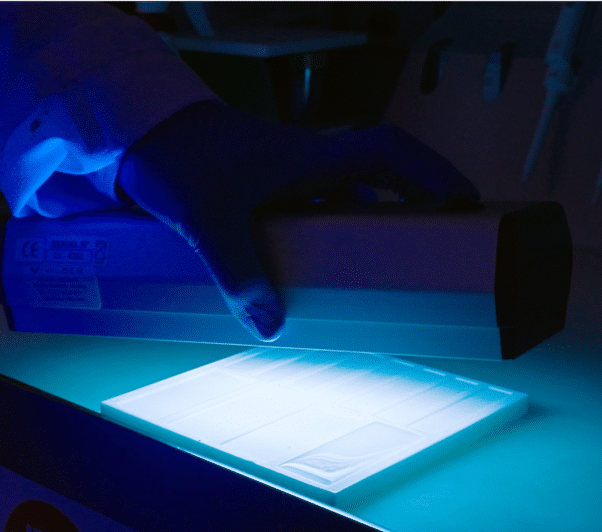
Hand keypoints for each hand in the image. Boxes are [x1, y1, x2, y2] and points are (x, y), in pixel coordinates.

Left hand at [118, 100, 478, 341]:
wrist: (137, 136)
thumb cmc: (179, 160)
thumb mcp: (208, 221)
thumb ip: (237, 274)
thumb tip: (269, 325)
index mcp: (308, 157)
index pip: (388, 152)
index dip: (432, 173)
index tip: (464, 200)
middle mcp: (307, 164)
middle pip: (380, 179)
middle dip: (413, 209)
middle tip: (438, 247)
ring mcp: (287, 177)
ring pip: (344, 200)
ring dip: (366, 228)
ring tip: (384, 272)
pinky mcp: (265, 190)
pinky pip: (310, 214)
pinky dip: (322, 240)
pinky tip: (314, 275)